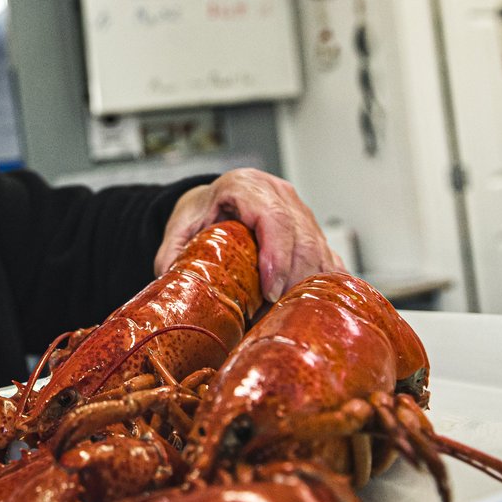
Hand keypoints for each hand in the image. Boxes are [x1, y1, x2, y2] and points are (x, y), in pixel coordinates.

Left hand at [154, 168, 345, 301]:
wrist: (211, 202)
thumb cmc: (198, 215)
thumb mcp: (177, 232)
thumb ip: (173, 258)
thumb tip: (177, 293)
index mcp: (244, 186)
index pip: (273, 218)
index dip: (277, 256)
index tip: (270, 292)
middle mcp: (278, 193)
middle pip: (302, 237)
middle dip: (294, 280)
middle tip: (278, 314)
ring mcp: (300, 209)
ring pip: (318, 248)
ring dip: (308, 286)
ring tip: (289, 315)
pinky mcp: (311, 228)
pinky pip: (328, 256)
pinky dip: (323, 283)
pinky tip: (314, 306)